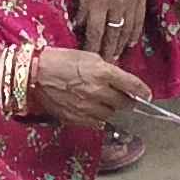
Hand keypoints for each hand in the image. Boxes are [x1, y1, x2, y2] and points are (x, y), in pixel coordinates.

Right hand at [23, 50, 150, 134]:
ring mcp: (87, 108)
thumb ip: (107, 70)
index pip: (132, 85)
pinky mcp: (76, 119)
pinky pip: (96, 123)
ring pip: (111, 114)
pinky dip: (97, 117)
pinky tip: (90, 108)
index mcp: (102, 72)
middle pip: (124, 103)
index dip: (142, 91)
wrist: (33, 75)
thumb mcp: (88, 57)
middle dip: (126, 100)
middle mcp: (97, 92)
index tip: (146, 95)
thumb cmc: (60, 60)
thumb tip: (121, 81)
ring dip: (110, 108)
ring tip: (101, 100)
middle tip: (122, 96)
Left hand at [75, 0, 153, 62]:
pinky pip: (138, 22)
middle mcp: (116, 4)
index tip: (88, 59)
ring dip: (120, 47)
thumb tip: (78, 24)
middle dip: (106, 52)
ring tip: (115, 59)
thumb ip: (83, 4)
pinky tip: (129, 43)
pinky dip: (133, 34)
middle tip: (103, 66)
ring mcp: (131, 2)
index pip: (94, 31)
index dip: (91, 47)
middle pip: (111, 35)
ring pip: (126, 31)